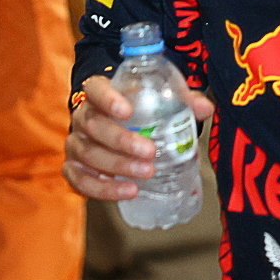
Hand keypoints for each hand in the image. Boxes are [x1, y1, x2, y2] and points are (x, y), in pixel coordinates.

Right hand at [63, 73, 214, 199]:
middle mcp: (83, 116)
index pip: (95, 89)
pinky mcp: (74, 169)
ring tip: (146, 173)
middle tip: (150, 151)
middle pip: (93, 125)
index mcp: (99, 93)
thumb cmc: (137, 110)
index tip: (127, 111)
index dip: (107, 98)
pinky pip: (80, 180)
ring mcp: (76, 143)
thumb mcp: (156, 100)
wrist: (113, 127)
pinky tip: (127, 191)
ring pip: (88, 154)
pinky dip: (103, 189)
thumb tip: (204, 108)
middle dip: (121, 140)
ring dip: (117, 166)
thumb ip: (180, 100)